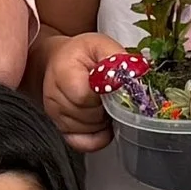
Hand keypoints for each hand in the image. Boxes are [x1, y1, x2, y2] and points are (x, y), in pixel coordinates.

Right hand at [41, 30, 122, 151]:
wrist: (57, 62)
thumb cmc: (80, 54)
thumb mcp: (100, 45)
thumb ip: (118, 59)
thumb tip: (136, 77)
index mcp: (62, 73)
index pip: (86, 96)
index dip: (106, 94)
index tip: (113, 85)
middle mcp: (54, 97)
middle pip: (90, 116)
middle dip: (107, 107)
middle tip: (109, 93)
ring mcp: (56, 117)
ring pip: (90, 130)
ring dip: (103, 119)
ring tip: (103, 103)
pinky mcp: (61, 130)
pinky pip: (84, 144)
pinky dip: (98, 136)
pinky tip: (101, 121)